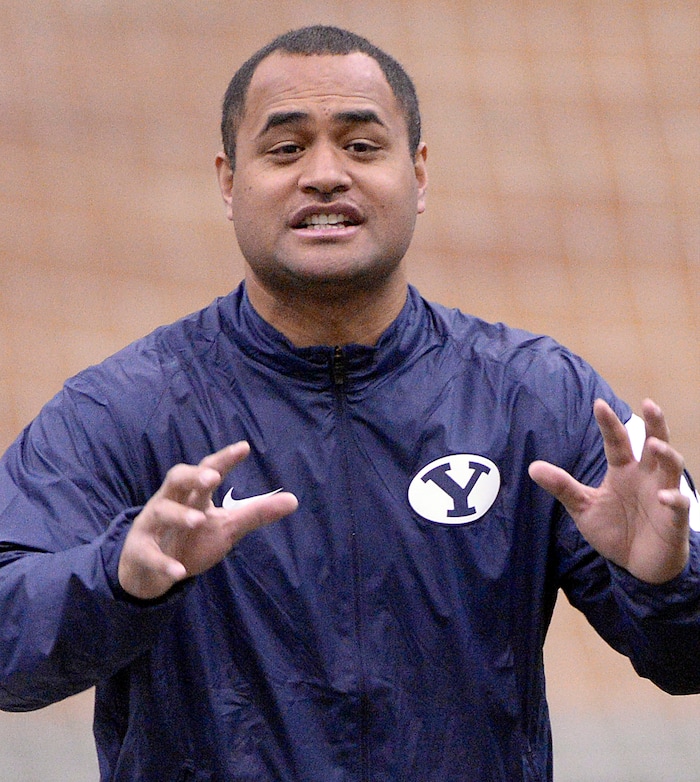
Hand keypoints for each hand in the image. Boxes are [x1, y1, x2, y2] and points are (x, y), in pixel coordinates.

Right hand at [118, 442, 297, 599]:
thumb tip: (293, 500)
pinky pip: (148, 554)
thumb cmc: (191, 539)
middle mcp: (169, 502)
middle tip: (213, 476)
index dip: (224, 459)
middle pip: (176, 479)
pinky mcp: (139, 552)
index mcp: (192, 494)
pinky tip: (179, 572)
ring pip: (160, 511)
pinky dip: (163, 563)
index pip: (208, 470)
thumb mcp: (227, 526)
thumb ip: (256, 513)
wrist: (150, 571)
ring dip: (179, 515)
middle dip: (193, 475)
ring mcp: (151, 526)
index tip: (244, 447)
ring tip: (199, 520)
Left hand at [529, 399, 689, 583]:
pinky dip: (674, 499)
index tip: (598, 403)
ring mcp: (663, 494)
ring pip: (672, 467)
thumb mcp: (583, 507)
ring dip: (666, 454)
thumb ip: (562, 487)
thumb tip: (532, 467)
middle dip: (655, 423)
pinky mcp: (674, 519)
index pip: (617, 441)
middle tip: (648, 403)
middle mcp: (646, 476)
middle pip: (656, 442)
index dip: (609, 423)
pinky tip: (665, 496)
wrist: (637, 565)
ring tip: (654, 444)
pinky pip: (679, 505)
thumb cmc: (615, 530)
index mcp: (624, 470)